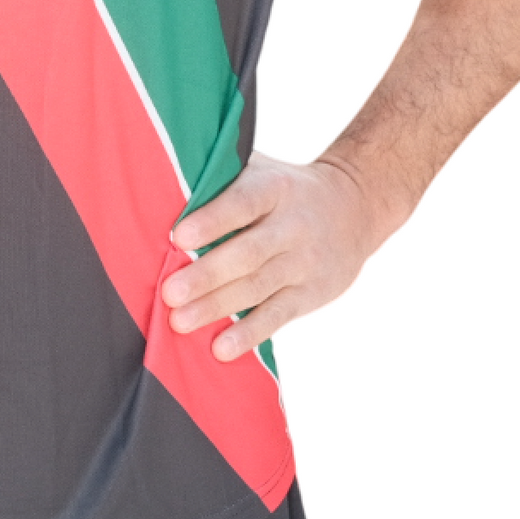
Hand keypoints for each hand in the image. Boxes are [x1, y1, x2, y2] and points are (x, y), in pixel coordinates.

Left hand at [161, 152, 387, 360]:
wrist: (355, 205)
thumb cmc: (285, 188)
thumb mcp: (263, 170)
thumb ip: (223, 178)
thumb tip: (164, 188)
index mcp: (275, 188)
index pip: (243, 203)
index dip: (212, 220)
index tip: (178, 236)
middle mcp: (293, 225)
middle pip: (248, 253)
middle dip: (207, 275)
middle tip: (170, 293)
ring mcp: (304, 262)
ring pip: (258, 287)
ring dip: (218, 307)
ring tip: (181, 321)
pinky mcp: (311, 293)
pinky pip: (278, 315)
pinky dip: (250, 333)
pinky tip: (223, 348)